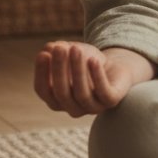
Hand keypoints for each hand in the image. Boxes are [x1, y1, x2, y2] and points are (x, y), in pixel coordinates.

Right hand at [33, 41, 148, 116]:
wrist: (116, 67)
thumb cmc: (88, 61)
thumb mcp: (71, 52)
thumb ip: (59, 50)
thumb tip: (48, 48)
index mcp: (57, 100)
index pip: (43, 90)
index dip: (41, 73)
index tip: (43, 54)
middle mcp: (72, 108)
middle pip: (61, 93)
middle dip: (59, 69)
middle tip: (59, 48)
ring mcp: (92, 107)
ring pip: (81, 93)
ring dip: (77, 70)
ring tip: (76, 49)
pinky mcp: (110, 102)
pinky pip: (102, 91)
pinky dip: (97, 75)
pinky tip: (93, 60)